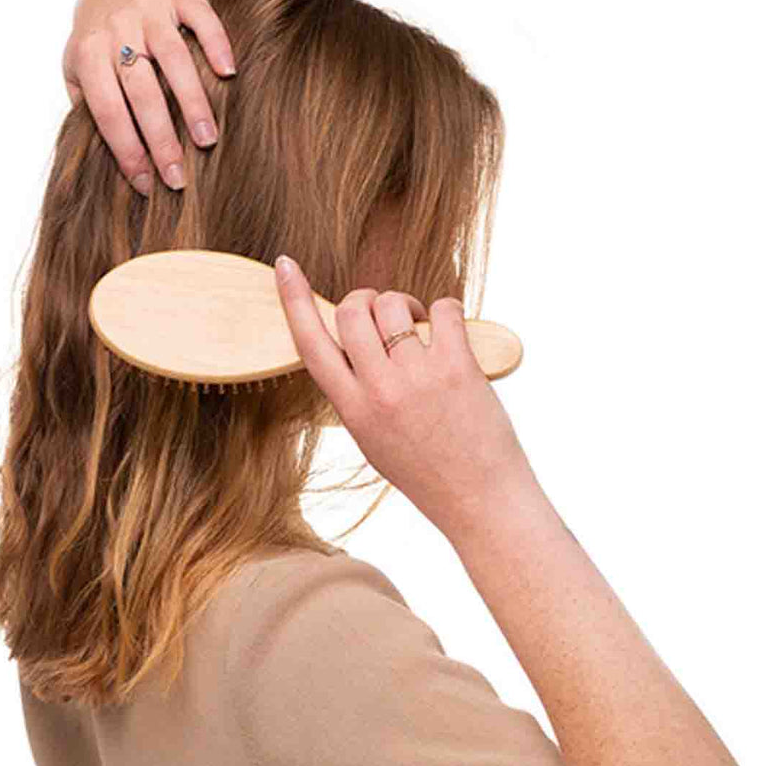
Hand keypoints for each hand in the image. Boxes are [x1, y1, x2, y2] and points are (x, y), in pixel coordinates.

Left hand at [62, 0, 236, 195]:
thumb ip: (88, 110)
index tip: (147, 185)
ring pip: (173, 57)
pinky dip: (216, 44)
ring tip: (207, 140)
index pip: (108, 110)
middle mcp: (117, 28)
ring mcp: (148, 7)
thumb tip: (109, 164)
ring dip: (192, 102)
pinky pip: (200, 17)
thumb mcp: (78, 74)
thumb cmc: (98, 45)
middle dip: (161, 139)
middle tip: (179, 178)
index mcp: (89, 53)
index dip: (126, 151)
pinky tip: (228, 74)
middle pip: (141, 91)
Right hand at [274, 256, 538, 540]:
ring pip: (393, 303)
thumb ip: (357, 394)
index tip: (285, 266)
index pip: (310, 344)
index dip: (295, 300)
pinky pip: (443, 308)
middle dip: (366, 300)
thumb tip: (354, 345)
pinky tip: (451, 333)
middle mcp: (379, 390)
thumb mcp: (373, 440)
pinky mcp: (456, 365)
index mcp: (352, 410)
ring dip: (406, 304)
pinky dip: (446, 311)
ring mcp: (417, 377)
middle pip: (351, 310)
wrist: (478, 499)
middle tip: (386, 316)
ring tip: (421, 328)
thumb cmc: (428, 473)